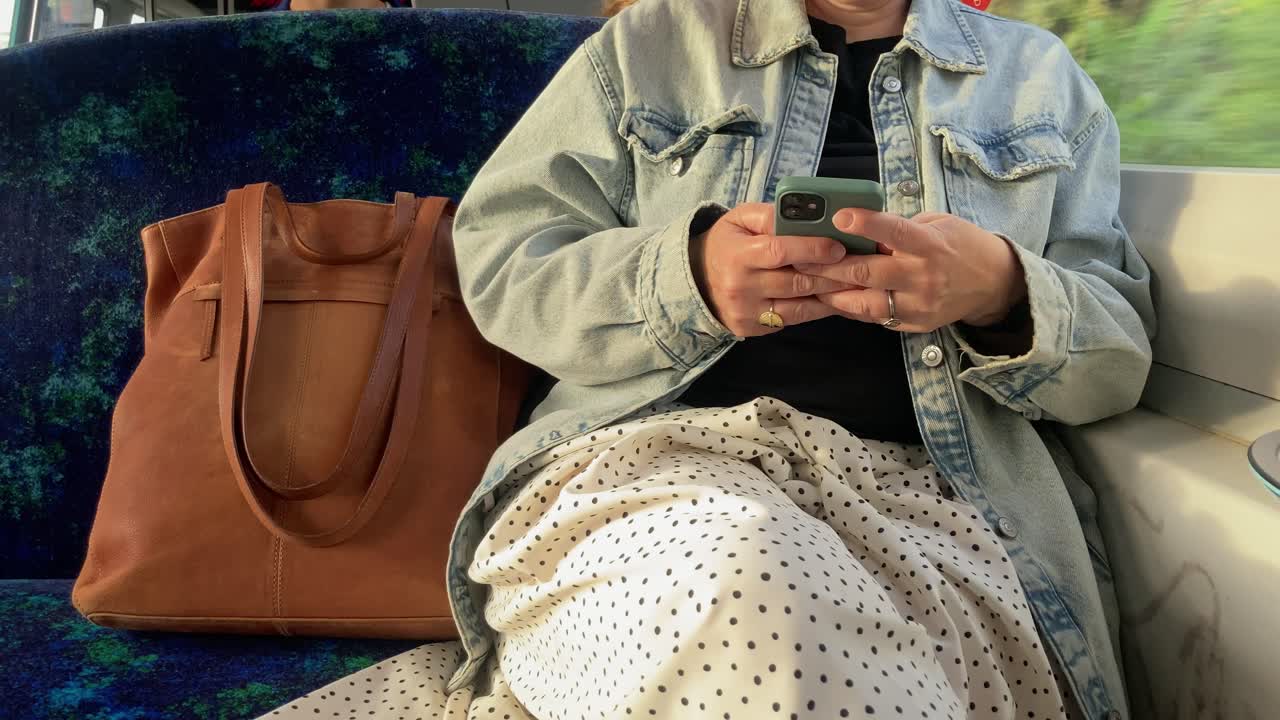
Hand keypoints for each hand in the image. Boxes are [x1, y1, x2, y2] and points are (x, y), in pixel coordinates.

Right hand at [689, 203, 861, 336]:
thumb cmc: (726, 243)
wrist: (696, 279)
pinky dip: (816, 311)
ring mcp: (746, 312)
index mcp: (737, 255)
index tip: (839, 247)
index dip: (812, 249)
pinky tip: (834, 300)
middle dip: (831, 275)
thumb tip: (805, 214)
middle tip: (859, 268)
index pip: (779, 251)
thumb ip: (769, 215)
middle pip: (795, 282)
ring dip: (830, 296)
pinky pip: (792, 320)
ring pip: (799, 307)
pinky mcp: (752, 329)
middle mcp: (741, 287)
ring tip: (854, 285)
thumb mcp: (739, 219)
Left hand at [794, 209, 1027, 332]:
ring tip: (805, 283)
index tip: (839, 216)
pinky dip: (850, 307)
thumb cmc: (959, 245)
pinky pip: (873, 317)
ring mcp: (917, 305)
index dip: (867, 224)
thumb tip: (856, 228)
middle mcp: (923, 277)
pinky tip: (830, 298)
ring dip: (831, 293)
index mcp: (930, 245)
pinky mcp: (913, 325)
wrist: (994, 283)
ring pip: (864, 303)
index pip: (895, 232)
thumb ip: (898, 229)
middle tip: (799, 258)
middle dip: (829, 266)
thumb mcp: (936, 224)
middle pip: (868, 273)